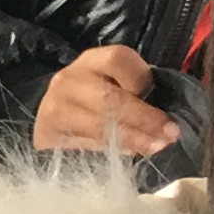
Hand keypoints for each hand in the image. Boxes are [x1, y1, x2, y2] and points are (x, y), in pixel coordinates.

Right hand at [32, 44, 178, 157]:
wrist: (54, 116)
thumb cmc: (95, 99)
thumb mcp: (115, 84)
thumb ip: (136, 93)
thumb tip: (165, 123)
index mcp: (91, 61)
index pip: (116, 59)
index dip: (140, 78)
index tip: (156, 95)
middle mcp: (68, 80)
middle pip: (108, 98)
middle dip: (143, 118)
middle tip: (168, 135)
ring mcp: (54, 107)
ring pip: (97, 124)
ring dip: (131, 139)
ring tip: (154, 147)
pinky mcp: (46, 133)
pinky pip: (84, 144)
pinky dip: (109, 150)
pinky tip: (127, 153)